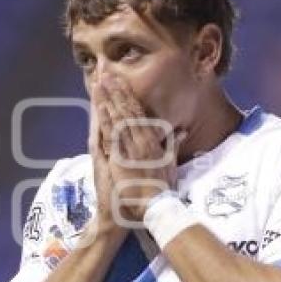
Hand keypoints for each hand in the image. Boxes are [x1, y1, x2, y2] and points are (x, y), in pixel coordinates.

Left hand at [92, 76, 186, 222]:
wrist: (155, 206)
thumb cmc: (163, 188)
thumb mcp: (171, 164)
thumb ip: (173, 145)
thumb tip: (181, 131)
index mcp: (153, 140)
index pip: (139, 113)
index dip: (129, 96)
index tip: (121, 83)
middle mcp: (142, 140)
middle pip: (127, 111)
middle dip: (117, 92)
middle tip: (106, 75)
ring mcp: (131, 148)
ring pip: (118, 118)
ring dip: (108, 100)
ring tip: (99, 84)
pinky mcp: (121, 158)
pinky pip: (112, 135)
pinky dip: (105, 119)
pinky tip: (99, 107)